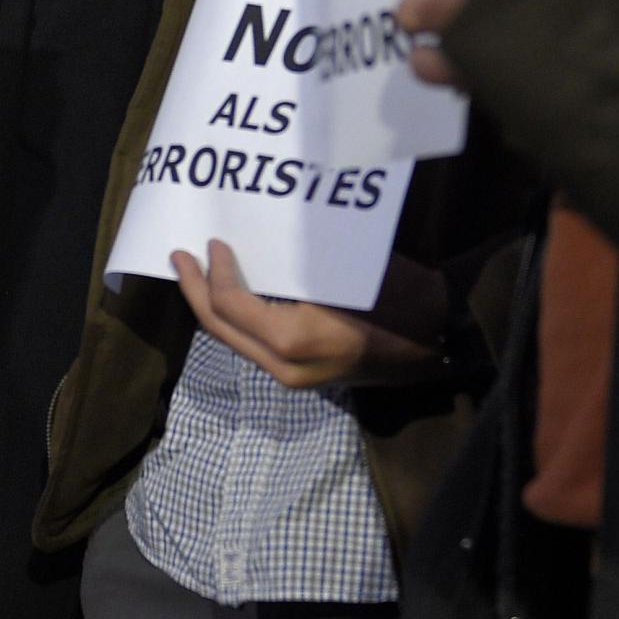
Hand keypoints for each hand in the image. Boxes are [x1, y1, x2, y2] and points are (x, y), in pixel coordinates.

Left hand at [172, 240, 441, 388]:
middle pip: (220, 329)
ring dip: (212, 307)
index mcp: (292, 339)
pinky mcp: (301, 375)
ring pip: (233, 340)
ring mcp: (292, 376)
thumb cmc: (398, 297)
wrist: (440, 339)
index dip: (214, 272)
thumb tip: (255, 243)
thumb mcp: (344, 271)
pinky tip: (231, 295)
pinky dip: (235, 318)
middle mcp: (284, 366)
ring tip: (197, 274)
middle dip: (195, 292)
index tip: (212, 242)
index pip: (231, 304)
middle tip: (178, 258)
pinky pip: (253, 345)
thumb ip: (295, 268)